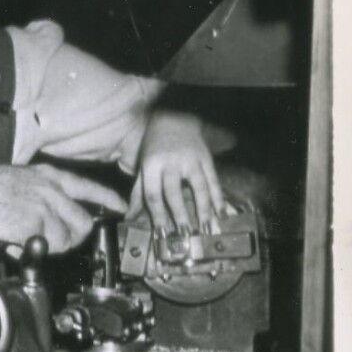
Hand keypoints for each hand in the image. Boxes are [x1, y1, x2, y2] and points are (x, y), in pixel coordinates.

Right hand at [0, 164, 127, 256]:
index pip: (88, 187)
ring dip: (48, 247)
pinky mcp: (33, 224)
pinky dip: (29, 251)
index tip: (120, 209)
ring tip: (22, 241)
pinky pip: (46, 248)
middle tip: (52, 243)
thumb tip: (43, 222)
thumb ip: (36, 197)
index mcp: (46, 175)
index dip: (108, 200)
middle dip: (72, 239)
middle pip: (83, 222)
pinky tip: (12, 243)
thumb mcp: (15, 182)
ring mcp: (43, 206)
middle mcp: (50, 188)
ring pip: (66, 239)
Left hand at [130, 112, 224, 233]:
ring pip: (198, 186)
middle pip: (174, 192)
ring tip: (206, 227)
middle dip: (180, 214)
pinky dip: (218, 196)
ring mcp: (190, 159)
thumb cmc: (154, 146)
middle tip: (185, 233)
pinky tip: (221, 212)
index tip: (162, 232)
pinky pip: (213, 179)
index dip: (157, 214)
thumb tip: (129, 217)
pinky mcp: (206, 157)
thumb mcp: (143, 166)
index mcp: (151, 166)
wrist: (174, 118)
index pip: (153, 194)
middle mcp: (170, 163)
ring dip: (203, 209)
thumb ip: (138, 193)